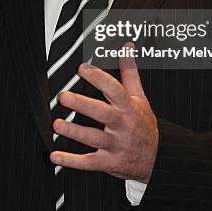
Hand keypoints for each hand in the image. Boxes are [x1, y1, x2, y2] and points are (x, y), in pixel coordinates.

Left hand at [51, 44, 158, 182]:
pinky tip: (55, 155)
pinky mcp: (109, 163)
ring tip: (57, 124)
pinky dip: (71, 161)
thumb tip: (127, 47)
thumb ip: (130, 72)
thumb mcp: (140, 97)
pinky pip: (89, 163)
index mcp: (128, 107)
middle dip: (83, 104)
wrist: (155, 159)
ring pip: (94, 138)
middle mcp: (122, 125)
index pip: (114, 89)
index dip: (99, 78)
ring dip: (74, 132)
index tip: (83, 68)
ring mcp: (116, 145)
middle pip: (103, 113)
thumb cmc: (143, 124)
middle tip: (64, 96)